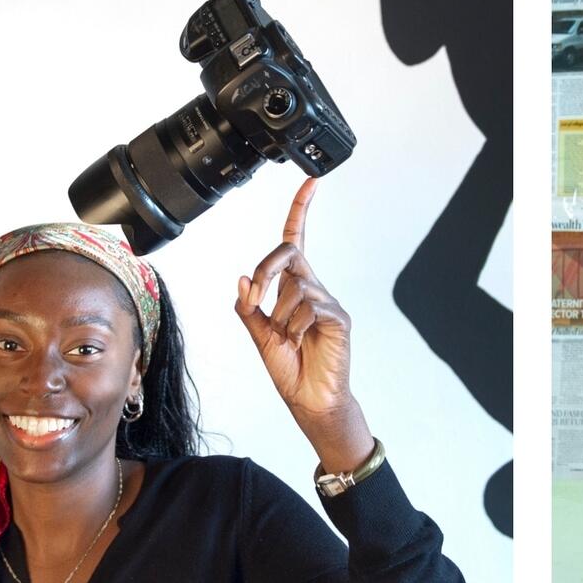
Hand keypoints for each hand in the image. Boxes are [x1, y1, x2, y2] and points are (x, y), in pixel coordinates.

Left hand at [236, 177, 360, 439]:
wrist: (310, 400)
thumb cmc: (289, 369)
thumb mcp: (258, 335)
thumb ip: (249, 306)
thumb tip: (243, 277)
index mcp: (293, 288)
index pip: (295, 240)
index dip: (301, 209)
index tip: (312, 182)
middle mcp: (312, 289)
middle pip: (288, 252)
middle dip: (266, 269)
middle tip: (256, 297)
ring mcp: (328, 303)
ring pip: (295, 285)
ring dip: (279, 314)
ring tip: (286, 338)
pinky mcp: (339, 318)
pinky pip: (310, 305)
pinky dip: (296, 324)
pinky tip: (300, 340)